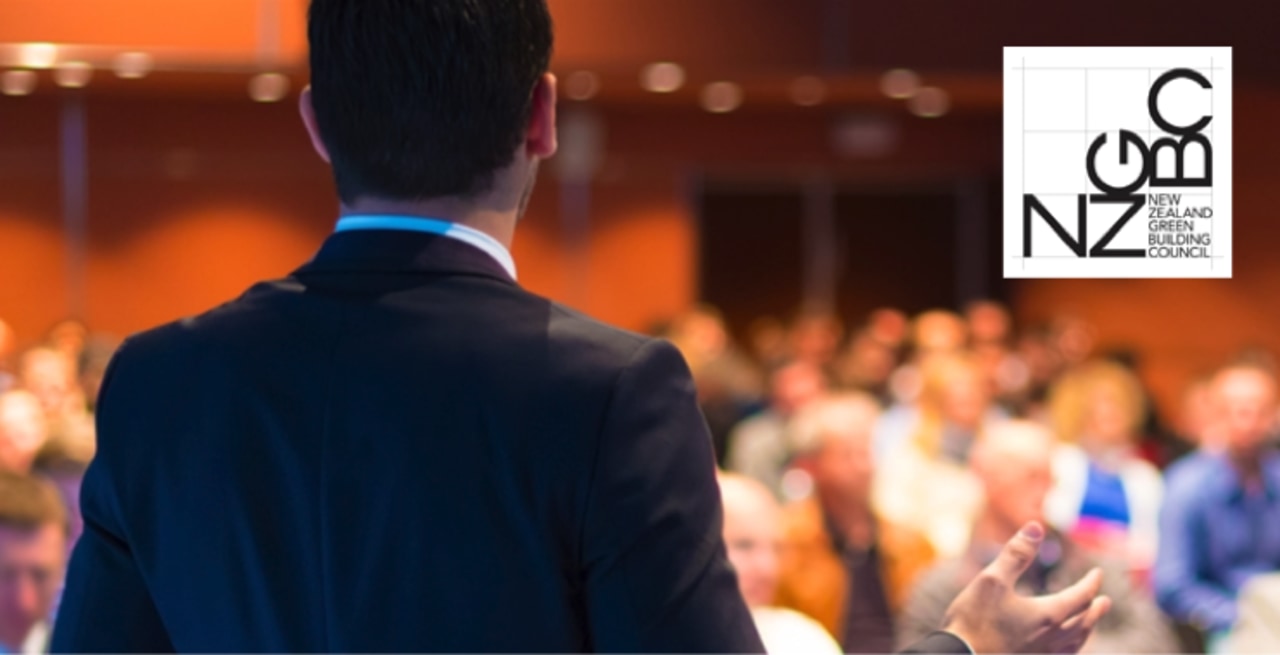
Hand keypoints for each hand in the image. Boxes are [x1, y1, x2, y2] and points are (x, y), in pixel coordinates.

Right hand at [942, 522, 1111, 653]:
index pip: (1080, 596)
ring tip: (1090, 624)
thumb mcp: (992, 579)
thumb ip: (1016, 554)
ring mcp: (1043, 654)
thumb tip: (1036, 527)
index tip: (1098, 573)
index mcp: (1047, 614)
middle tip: (1105, 601)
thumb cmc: (974, 619)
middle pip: (1084, 622)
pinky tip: (1065, 647)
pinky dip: (1072, 647)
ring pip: (1076, 642)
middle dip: (1095, 609)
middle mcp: (1051, 637)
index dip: (1091, 583)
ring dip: (1087, 629)